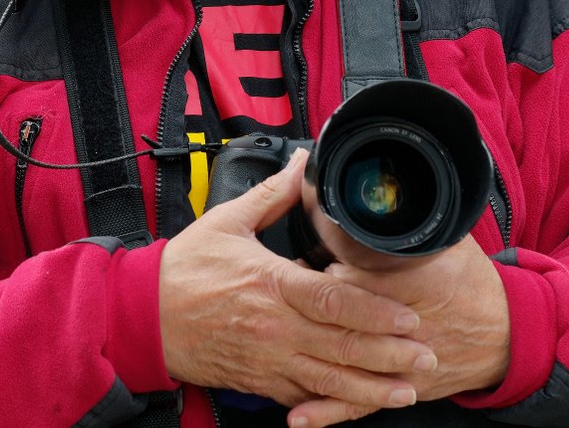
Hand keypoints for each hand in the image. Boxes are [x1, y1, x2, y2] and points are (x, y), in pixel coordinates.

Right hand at [159, 150, 433, 424]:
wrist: (141, 317)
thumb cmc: (183, 270)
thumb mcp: (227, 222)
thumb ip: (272, 196)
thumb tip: (301, 164)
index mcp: (270, 284)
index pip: (333, 301)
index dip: (376, 312)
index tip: (408, 316)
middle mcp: (273, 327)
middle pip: (342, 346)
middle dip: (390, 356)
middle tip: (427, 356)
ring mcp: (266, 359)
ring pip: (329, 381)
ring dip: (372, 388)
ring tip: (408, 391)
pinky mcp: (257, 381)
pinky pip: (303, 396)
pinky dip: (334, 404)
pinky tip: (360, 405)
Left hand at [287, 235, 511, 426]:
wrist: (505, 335)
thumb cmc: (474, 285)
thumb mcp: (450, 241)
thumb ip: (413, 223)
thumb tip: (382, 192)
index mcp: (420, 284)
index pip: (365, 277)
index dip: (334, 270)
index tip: (312, 261)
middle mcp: (407, 329)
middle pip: (347, 319)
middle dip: (314, 308)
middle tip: (286, 294)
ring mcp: (401, 365)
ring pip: (346, 362)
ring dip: (312, 350)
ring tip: (284, 335)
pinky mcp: (398, 389)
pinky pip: (356, 403)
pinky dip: (325, 411)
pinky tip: (296, 414)